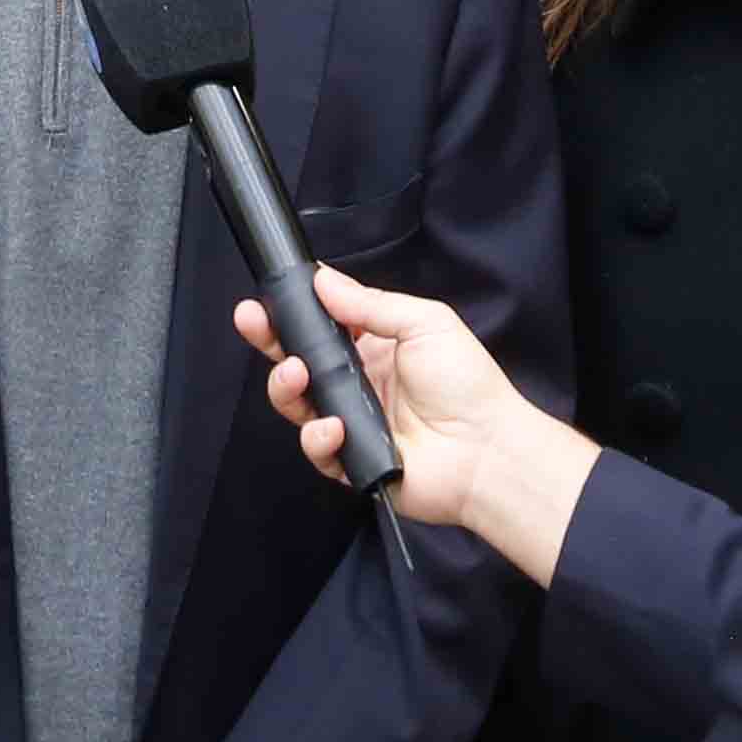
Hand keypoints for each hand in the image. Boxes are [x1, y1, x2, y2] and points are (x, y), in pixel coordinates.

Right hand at [244, 268, 592, 566]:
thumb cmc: (467, 385)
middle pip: (297, 362)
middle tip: (254, 323)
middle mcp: (357, 383)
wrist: (487, 450)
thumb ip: (370, 303)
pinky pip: (317, 449)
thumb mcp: (424, 324)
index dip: (290, 314)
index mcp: (373, 348)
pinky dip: (318, 438)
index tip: (265, 299)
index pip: (319, 326)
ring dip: (286, 387)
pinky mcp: (350, 461)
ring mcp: (351, 422)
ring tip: (296, 375)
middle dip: (270, 342)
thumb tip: (323, 279)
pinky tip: (335, 427)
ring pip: (297, 405)